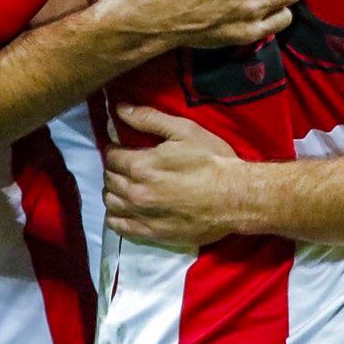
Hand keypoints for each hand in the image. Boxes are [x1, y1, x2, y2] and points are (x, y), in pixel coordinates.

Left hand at [103, 104, 245, 245]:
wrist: (235, 198)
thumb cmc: (212, 160)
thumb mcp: (184, 131)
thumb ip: (149, 119)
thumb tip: (119, 108)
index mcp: (141, 165)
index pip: (112, 156)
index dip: (115, 149)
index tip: (121, 147)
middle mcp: (135, 192)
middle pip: (109, 179)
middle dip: (114, 169)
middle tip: (126, 165)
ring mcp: (142, 216)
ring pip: (110, 202)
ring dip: (113, 191)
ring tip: (125, 185)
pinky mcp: (151, 234)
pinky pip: (119, 226)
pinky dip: (115, 215)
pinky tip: (124, 208)